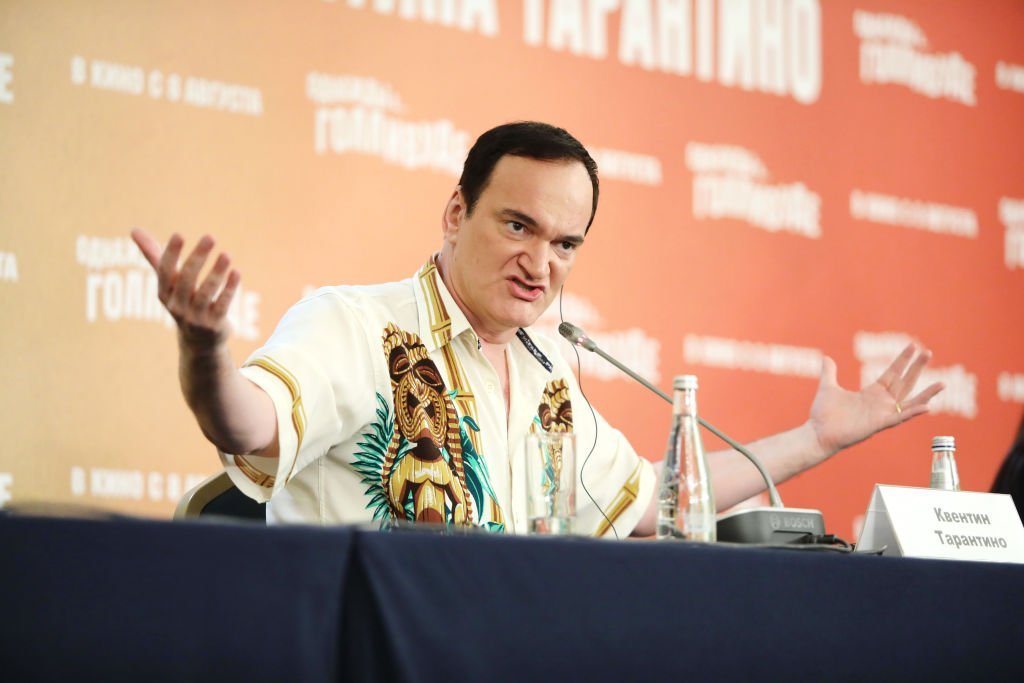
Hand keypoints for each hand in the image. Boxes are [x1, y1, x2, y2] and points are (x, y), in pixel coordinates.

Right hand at [131, 229, 239, 347]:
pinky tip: (236, 273)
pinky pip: (222, 304)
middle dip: (198, 257)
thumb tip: (134, 230)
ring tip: (226, 255)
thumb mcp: (168, 281)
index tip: (179, 234)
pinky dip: (229, 289)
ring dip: (216, 272)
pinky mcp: (214, 324)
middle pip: (186, 279)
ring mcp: (195, 317)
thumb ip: (154, 255)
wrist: (199, 341)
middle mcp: (177, 305)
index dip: (171, 253)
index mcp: (164, 293)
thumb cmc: (182, 301)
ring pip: (206, 292)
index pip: (165, 271)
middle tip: (210, 237)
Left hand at [808, 344, 944, 456]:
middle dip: (917, 368)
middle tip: (928, 352)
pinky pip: (899, 418)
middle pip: (904, 382)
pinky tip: (927, 407)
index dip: (902, 360)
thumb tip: (826, 357)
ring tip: (942, 384)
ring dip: (926, 394)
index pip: (892, 373)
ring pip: (909, 402)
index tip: (913, 346)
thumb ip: (830, 373)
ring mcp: (881, 414)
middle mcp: (880, 403)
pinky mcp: (878, 425)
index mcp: (871, 393)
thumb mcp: (828, 387)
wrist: (817, 433)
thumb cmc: (824, 414)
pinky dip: (913, 412)